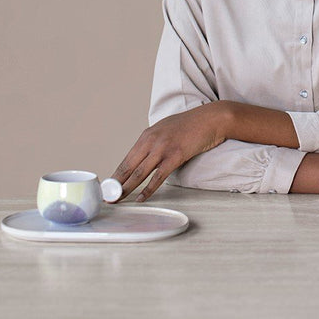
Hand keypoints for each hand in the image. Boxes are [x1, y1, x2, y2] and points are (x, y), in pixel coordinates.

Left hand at [111, 103, 228, 201]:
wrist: (211, 118)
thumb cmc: (191, 125)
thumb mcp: (166, 130)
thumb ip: (154, 143)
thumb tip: (146, 159)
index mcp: (147, 135)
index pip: (126, 159)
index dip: (116, 175)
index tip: (108, 187)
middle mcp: (151, 141)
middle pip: (128, 167)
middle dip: (116, 184)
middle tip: (107, 197)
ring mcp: (163, 148)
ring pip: (139, 173)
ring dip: (127, 189)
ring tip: (118, 200)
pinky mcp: (175, 156)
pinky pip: (158, 177)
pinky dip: (148, 190)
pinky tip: (141, 198)